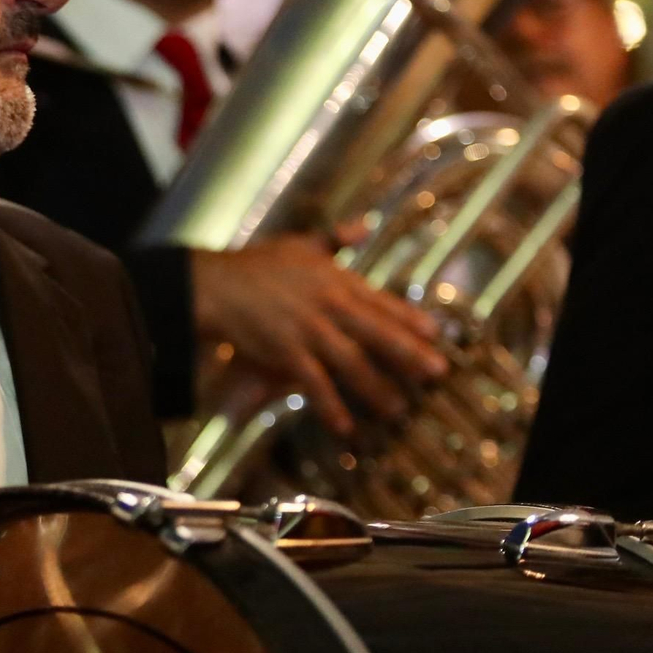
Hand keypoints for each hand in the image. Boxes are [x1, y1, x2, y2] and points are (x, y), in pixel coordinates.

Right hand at [190, 230, 447, 435]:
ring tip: (397, 408)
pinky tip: (345, 425)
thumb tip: (365, 226)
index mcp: (336, 280)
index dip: (411, 319)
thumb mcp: (301, 243)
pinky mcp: (286, 352)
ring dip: (376, 387)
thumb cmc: (257, 264)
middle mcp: (329, 305)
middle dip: (409, 354)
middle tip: (437, 373)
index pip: (382, 302)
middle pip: (377, 333)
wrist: (216, 285)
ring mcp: (308, 330)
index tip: (437, 334)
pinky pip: (314, 383)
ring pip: (352, 362)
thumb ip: (335, 238)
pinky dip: (330, 405)